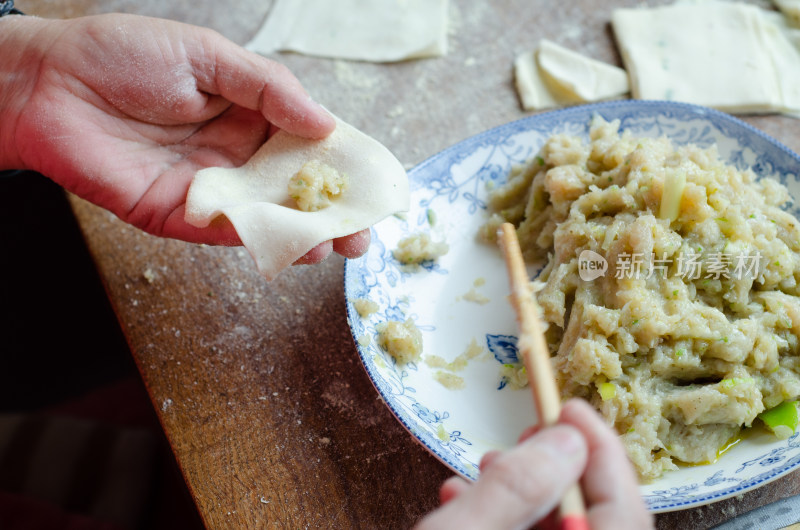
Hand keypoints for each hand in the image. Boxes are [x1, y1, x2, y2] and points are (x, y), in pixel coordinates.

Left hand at [0, 13, 367, 261]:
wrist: (49, 82)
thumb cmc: (123, 56)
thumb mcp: (208, 55)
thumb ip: (268, 88)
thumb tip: (325, 123)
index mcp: (249, 113)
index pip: (308, 144)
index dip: (342, 166)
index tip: (372, 186)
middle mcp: (236, 155)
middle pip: (296, 189)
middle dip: (332, 213)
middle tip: (361, 235)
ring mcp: (210, 188)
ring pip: (267, 216)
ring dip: (303, 234)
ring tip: (335, 245)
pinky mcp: (179, 215)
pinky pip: (225, 231)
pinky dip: (259, 240)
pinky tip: (291, 244)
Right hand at [415, 399, 652, 529]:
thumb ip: (515, 491)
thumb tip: (565, 439)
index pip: (624, 510)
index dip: (600, 450)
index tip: (569, 407)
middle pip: (596, 512)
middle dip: (556, 464)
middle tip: (526, 432)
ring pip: (562, 523)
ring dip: (526, 487)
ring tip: (484, 465)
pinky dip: (507, 513)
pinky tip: (464, 500)